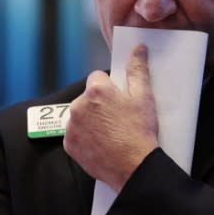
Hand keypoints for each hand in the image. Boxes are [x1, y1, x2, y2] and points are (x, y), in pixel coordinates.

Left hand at [64, 44, 159, 191]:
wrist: (134, 166)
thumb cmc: (140, 131)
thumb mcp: (144, 97)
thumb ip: (138, 69)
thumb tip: (138, 48)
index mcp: (96, 91)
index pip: (97, 78)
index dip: (110, 88)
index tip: (120, 100)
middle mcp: (79, 106)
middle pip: (88, 97)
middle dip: (99, 104)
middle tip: (119, 118)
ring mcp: (71, 126)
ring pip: (80, 115)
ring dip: (91, 120)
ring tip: (111, 133)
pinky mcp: (69, 144)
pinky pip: (75, 134)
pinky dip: (85, 137)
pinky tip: (102, 143)